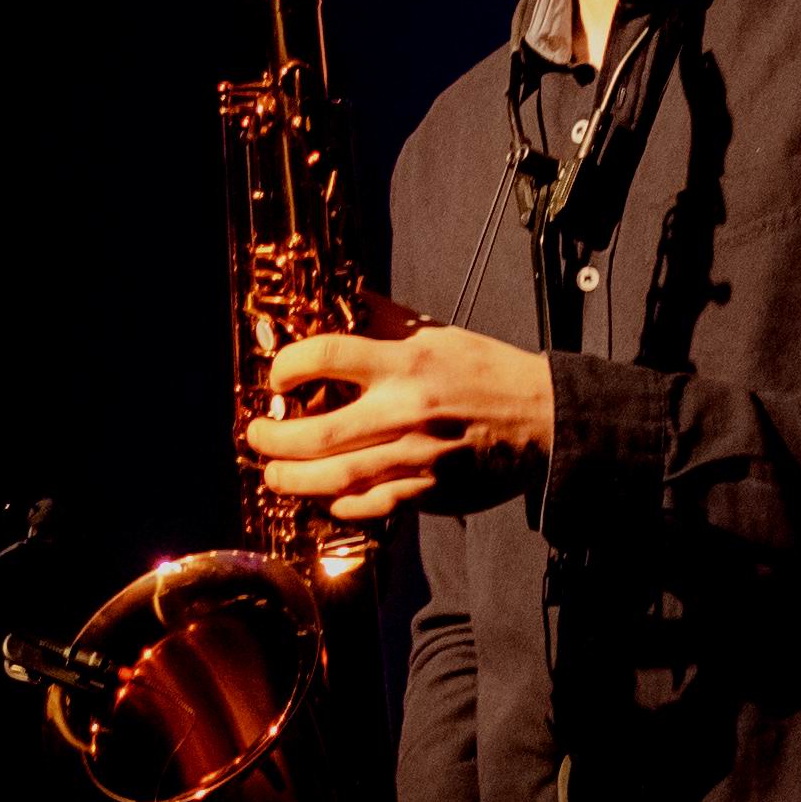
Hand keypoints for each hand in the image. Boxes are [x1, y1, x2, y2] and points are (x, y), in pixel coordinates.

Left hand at [247, 326, 555, 520]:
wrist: (543, 419)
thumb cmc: (488, 372)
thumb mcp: (440, 334)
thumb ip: (388, 321)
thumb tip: (347, 295)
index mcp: (405, 364)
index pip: (325, 356)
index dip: (287, 366)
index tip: (278, 378)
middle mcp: (406, 411)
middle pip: (316, 433)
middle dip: (272, 438)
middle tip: (257, 434)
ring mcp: (416, 457)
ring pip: (334, 479)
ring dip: (292, 478)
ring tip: (273, 472)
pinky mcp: (429, 492)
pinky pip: (369, 505)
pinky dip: (340, 503)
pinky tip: (327, 496)